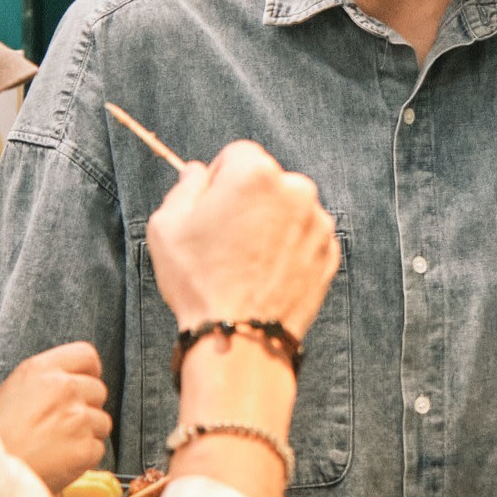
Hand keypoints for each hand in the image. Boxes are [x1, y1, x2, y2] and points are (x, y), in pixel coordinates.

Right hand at [0, 342, 112, 487]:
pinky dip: (84, 457)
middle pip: (98, 390)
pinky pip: (98, 448)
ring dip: (86, 433)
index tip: (82, 384)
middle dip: (86, 406)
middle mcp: (63, 388)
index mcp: (41, 370)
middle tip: (61, 423)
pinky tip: (60, 460)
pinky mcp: (85, 448)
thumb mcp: (12, 390)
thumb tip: (70, 381)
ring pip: (102, 421)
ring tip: (57, 444)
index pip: (87, 356)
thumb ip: (44, 380)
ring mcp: (78, 418)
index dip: (87, 372)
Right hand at [146, 140, 339, 341]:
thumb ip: (185, 187)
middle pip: (267, 182)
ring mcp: (318, 224)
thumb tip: (197, 172)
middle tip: (227, 239)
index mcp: (255, 173)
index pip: (237, 155)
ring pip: (289, 210)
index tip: (211, 208)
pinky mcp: (330, 254)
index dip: (219, 180)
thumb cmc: (199, 282)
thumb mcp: (166, 226)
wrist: (242, 340)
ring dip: (271, 225)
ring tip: (247, 262)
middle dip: (249, 201)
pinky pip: (305, 238)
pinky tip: (266, 275)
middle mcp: (296, 190)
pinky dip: (289, 250)